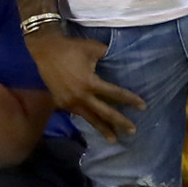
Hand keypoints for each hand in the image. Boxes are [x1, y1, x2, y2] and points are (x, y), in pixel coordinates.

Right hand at [24, 27, 145, 141]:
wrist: (45, 50)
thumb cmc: (71, 48)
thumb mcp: (93, 48)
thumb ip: (108, 55)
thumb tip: (122, 58)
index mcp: (90, 83)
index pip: (114, 94)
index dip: (129, 100)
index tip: (142, 106)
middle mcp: (80, 96)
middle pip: (103, 113)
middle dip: (119, 122)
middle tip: (132, 131)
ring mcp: (69, 102)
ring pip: (89, 118)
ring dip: (102, 128)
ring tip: (113, 138)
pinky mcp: (61, 103)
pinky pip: (78, 114)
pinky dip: (87, 119)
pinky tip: (93, 124)